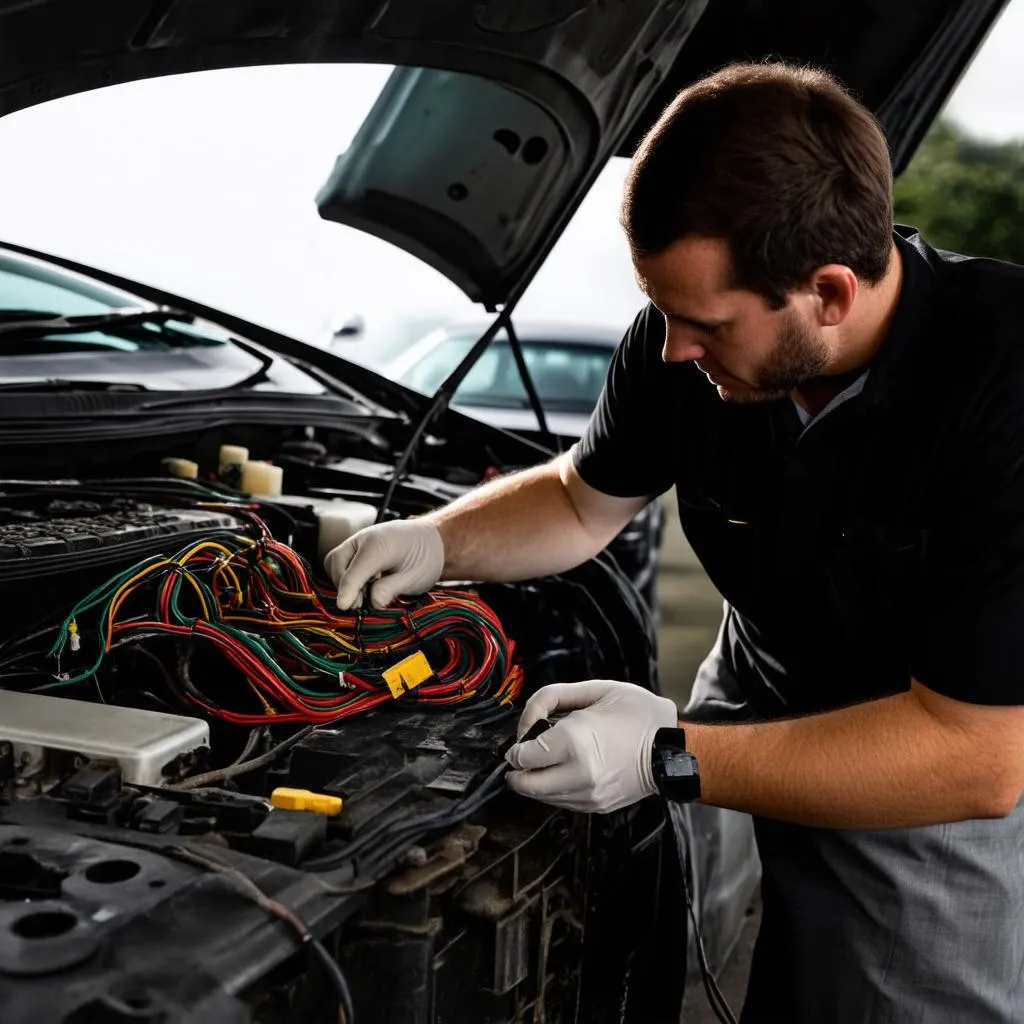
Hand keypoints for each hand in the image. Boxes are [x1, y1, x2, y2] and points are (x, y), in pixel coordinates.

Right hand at [323, 519, 444, 609]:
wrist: (431, 540)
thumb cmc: (425, 556)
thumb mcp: (415, 577)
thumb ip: (392, 589)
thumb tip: (373, 602)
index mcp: (379, 544)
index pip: (354, 570)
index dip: (348, 590)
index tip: (344, 606)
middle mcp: (364, 538)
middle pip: (336, 563)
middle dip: (345, 586)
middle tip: (361, 603)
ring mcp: (358, 542)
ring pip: (335, 562)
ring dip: (344, 581)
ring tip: (366, 592)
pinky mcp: (356, 549)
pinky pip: (341, 563)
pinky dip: (347, 577)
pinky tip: (366, 584)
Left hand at [505, 680, 678, 812]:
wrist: (672, 749)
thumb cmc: (636, 714)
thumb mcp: (595, 689)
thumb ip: (551, 697)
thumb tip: (526, 721)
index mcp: (574, 741)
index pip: (523, 755)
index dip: (516, 746)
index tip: (524, 737)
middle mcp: (578, 773)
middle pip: (525, 784)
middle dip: (517, 770)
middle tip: (523, 755)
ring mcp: (588, 794)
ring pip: (540, 797)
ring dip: (534, 781)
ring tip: (546, 761)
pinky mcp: (596, 807)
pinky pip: (561, 803)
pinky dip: (553, 790)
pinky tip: (563, 771)